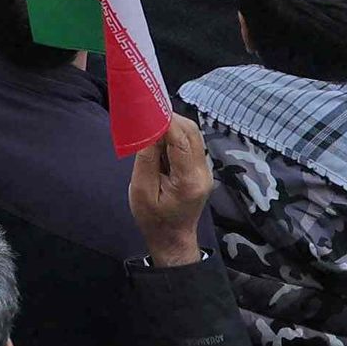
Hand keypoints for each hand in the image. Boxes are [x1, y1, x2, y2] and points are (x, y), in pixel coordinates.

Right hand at [123, 115, 213, 266]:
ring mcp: (205, 171)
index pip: (180, 140)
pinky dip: (176, 135)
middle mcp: (202, 173)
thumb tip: (148, 128)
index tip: (148, 106)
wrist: (172, 239)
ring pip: (193, 135)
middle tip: (147, 111)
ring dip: (173, 125)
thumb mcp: (141, 191)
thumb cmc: (153, 219)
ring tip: (151, 124)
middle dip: (170, 118)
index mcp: (188, 180)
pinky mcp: (201, 170)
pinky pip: (191, 144)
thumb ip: (146, 159)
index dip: (165, 120)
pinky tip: (160, 138)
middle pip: (191, 133)